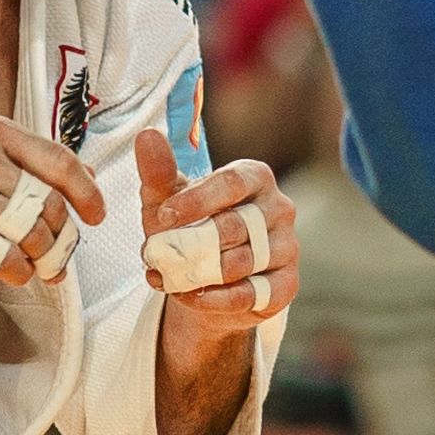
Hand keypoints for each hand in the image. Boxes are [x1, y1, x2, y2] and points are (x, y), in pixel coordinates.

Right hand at [0, 115, 104, 286]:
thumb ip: (29, 163)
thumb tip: (88, 176)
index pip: (60, 159)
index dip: (87, 191)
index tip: (97, 214)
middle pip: (50, 202)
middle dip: (63, 236)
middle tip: (61, 254)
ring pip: (32, 233)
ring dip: (43, 257)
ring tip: (39, 266)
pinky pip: (8, 257)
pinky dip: (20, 272)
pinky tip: (15, 273)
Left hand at [135, 129, 297, 327]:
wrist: (205, 279)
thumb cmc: (189, 227)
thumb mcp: (168, 199)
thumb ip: (158, 170)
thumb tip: (147, 135)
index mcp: (255, 177)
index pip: (232, 183)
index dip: (197, 200)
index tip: (163, 216)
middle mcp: (280, 208)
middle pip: (236, 226)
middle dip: (191, 243)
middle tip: (157, 255)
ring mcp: (287, 248)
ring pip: (241, 263)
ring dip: (196, 274)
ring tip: (165, 277)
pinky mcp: (286, 285)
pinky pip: (250, 294)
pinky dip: (213, 299)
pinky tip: (188, 296)